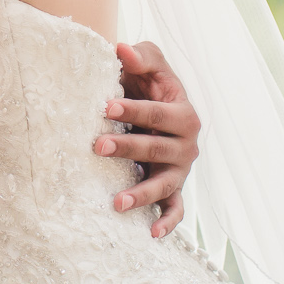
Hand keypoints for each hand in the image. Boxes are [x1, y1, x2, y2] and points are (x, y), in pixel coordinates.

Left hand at [95, 39, 200, 238]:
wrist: (154, 104)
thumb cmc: (149, 82)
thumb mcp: (150, 63)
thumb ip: (140, 55)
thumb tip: (121, 49)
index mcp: (184, 112)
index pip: (156, 113)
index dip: (132, 110)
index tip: (105, 108)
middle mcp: (187, 144)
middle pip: (157, 148)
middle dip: (128, 148)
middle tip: (97, 146)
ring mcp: (181, 169)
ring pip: (165, 184)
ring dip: (142, 193)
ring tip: (117, 202)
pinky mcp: (174, 188)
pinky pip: (175, 208)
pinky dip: (167, 222)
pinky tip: (152, 234)